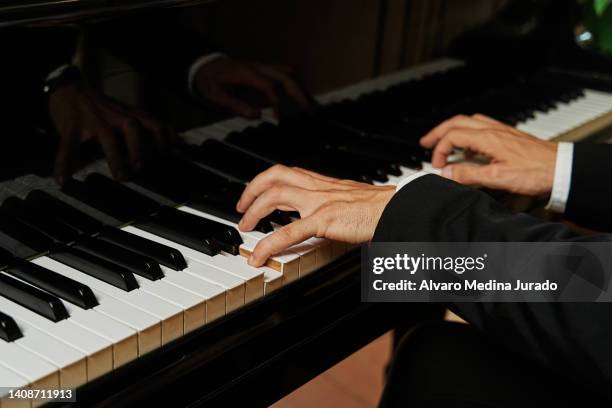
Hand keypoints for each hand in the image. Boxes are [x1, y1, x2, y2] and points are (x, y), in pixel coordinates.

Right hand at [49, 82, 167, 183]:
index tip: (167, 154)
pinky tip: (62, 179)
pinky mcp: (71, 126)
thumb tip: (160, 148)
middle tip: (140, 167)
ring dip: (115, 156)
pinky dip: (63, 163)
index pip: (152, 123)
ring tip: (119, 176)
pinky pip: (68, 145)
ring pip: (106, 136)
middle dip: (139, 147)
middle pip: (132, 126)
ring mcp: (92, 119)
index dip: (163, 138)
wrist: (68, 87)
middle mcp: (113, 115)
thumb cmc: (100, 107)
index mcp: (127, 114)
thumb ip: (139, 126)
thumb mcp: (123, 112)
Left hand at [193, 57, 309, 118]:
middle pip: (284, 75)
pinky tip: (299, 96)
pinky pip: (283, 72)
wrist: (206, 65)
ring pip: (286, 71)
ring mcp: (261, 66)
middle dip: (297, 92)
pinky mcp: (263, 69)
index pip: (268, 86)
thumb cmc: (210, 81)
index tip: (278, 118)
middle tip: (307, 109)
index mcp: (246, 73)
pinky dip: (294, 83)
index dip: (276, 102)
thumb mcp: (215, 94)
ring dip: (299, 86)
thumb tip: (255, 115)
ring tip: (308, 103)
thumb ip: (234, 105)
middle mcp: (257, 67)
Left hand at [236, 165, 394, 266]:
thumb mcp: (354, 202)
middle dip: (252, 190)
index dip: (267, 180)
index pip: (289, 173)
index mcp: (326, 184)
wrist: (399, 208)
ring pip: (275, 195)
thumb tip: (328, 220)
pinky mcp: (324, 219)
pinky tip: (258, 256)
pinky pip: (288, 231)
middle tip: (242, 208)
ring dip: (254, 210)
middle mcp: (319, 187)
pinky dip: (267, 244)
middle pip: (275, 177)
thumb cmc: (383, 209)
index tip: (257, 192)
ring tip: (245, 227)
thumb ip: (338, 207)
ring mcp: (320, 201)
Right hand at [420, 114, 556, 195]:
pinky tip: (470, 147)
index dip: (439, 150)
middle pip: (457, 122)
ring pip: (469, 121)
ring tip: (444, 142)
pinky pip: (482, 127)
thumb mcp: (497, 178)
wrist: (561, 168)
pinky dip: (468, 133)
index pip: (452, 136)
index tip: (436, 165)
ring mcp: (501, 131)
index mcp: (487, 138)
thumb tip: (446, 171)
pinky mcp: (509, 136)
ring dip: (452, 129)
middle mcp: (492, 130)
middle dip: (438, 132)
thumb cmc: (535, 172)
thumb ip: (469, 174)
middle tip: (425, 142)